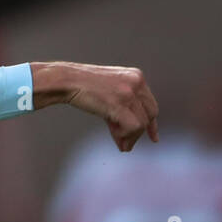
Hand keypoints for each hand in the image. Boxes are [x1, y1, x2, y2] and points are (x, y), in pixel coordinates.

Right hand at [31, 61, 158, 151]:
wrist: (68, 80)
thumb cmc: (84, 87)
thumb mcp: (110, 93)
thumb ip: (122, 108)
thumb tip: (128, 135)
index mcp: (136, 77)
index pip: (151, 104)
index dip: (152, 124)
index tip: (153, 137)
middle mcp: (136, 82)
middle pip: (149, 115)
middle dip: (139, 133)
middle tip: (127, 145)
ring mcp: (129, 92)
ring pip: (141, 123)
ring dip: (130, 137)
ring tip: (119, 144)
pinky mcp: (120, 103)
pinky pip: (133, 127)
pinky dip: (125, 136)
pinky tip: (115, 136)